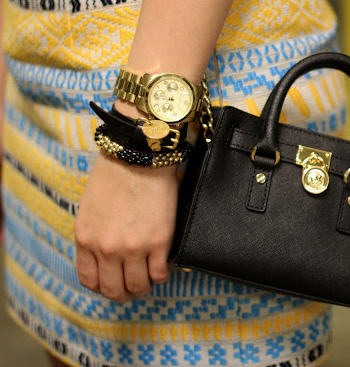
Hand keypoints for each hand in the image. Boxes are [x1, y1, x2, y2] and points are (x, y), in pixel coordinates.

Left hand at [75, 152, 177, 302]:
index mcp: (85, 239)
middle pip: (114, 290)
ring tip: (150, 278)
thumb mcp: (89, 209)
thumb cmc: (114, 176)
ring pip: (138, 287)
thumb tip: (106, 258)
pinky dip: (162, 274)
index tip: (113, 282)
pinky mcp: (159, 243)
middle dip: (124, 294)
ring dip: (144, 287)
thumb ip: (94, 236)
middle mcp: (106, 249)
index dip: (103, 287)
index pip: (90, 281)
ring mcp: (133, 248)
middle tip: (133, 288)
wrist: (139, 158)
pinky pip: (160, 273)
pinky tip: (162, 264)